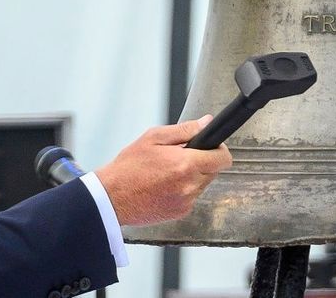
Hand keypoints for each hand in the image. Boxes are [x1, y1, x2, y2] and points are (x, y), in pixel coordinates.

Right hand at [94, 116, 232, 225]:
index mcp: (185, 164)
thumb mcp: (153, 137)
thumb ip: (184, 130)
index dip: (218, 149)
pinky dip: (183, 189)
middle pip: (213, 170)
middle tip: (180, 156)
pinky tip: (164, 185)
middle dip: (202, 160)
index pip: (223, 158)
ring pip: (203, 183)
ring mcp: (186, 202)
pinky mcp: (180, 212)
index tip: (210, 146)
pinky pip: (191, 196)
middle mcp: (189, 186)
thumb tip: (206, 123)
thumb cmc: (128, 167)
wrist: (112, 197)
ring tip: (167, 171)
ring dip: (192, 175)